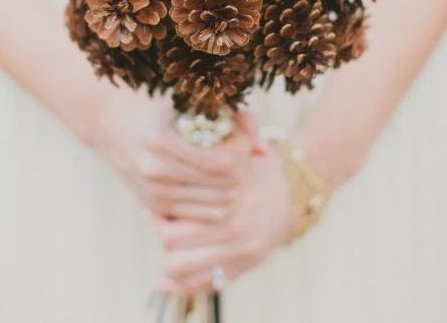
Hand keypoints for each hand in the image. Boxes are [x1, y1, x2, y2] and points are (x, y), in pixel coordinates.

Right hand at [88, 86, 257, 221]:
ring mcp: (154, 194)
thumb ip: (235, 117)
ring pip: (219, 205)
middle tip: (236, 148)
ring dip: (231, 185)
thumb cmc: (157, 105)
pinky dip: (217, 199)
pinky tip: (212, 179)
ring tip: (225, 163)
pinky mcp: (155, 208)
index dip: (242, 149)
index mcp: (161, 142)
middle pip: (225, 185)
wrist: (110, 124)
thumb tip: (265, 150)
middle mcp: (155, 172)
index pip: (223, 162)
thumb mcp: (191, 100)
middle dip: (240, 166)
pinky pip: (204, 215)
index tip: (240, 134)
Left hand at [153, 143, 292, 294]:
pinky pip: (208, 285)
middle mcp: (233, 235)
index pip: (173, 230)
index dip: (157, 220)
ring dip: (170, 263)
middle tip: (160, 225)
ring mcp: (241, 255)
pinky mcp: (246, 266)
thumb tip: (159, 183)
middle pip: (174, 254)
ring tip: (169, 246)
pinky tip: (172, 274)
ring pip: (186, 275)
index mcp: (226, 208)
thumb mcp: (230, 162)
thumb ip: (199, 172)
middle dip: (161, 241)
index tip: (152, 209)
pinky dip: (185, 284)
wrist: (293, 189)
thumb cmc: (254, 168)